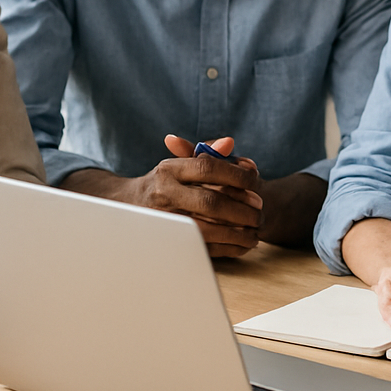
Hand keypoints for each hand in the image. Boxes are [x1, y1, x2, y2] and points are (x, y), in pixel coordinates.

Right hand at [147, 135, 263, 257]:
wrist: (130, 204)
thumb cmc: (167, 181)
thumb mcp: (182, 162)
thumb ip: (208, 152)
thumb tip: (229, 143)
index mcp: (170, 169)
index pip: (208, 167)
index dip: (236, 174)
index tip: (256, 180)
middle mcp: (165, 193)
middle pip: (210, 202)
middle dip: (241, 208)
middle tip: (260, 211)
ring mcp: (165, 220)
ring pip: (207, 229)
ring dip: (237, 233)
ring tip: (255, 230)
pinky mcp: (168, 241)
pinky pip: (202, 248)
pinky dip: (227, 248)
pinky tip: (243, 244)